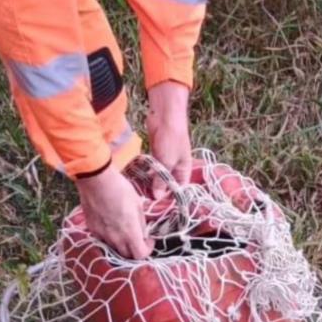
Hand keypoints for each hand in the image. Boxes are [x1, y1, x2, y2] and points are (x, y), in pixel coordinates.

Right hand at [76, 165, 152, 259]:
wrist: (96, 179)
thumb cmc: (120, 188)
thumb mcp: (138, 204)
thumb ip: (141, 223)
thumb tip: (143, 233)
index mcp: (130, 232)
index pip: (140, 255)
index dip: (147, 250)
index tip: (149, 240)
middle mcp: (115, 238)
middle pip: (127, 256)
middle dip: (134, 250)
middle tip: (138, 238)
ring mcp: (102, 235)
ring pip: (114, 248)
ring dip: (122, 244)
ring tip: (123, 229)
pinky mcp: (92, 229)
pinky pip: (103, 239)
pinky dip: (109, 236)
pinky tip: (110, 223)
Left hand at [147, 81, 191, 198]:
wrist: (165, 115)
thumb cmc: (171, 138)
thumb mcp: (167, 162)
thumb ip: (161, 181)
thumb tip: (157, 198)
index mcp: (184, 171)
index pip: (178, 191)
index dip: (168, 199)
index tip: (156, 206)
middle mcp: (176, 168)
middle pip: (167, 185)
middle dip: (156, 192)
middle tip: (144, 200)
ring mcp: (166, 161)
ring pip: (157, 178)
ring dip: (150, 183)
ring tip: (138, 192)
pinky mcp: (156, 155)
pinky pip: (151, 169)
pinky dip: (146, 173)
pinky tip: (137, 180)